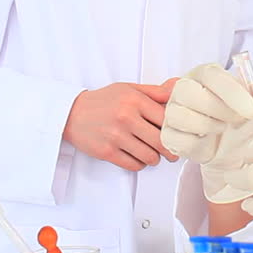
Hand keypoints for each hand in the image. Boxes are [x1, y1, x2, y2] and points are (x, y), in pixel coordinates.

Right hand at [63, 81, 179, 171]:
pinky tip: (137, 156)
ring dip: (155, 158)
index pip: (167, 119)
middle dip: (171, 151)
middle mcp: (126, 117)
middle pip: (161, 142)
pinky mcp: (107, 152)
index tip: (180, 135)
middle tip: (173, 153)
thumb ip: (156, 91)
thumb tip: (178, 87)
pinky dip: (140, 164)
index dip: (177, 130)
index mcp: (135, 100)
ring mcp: (116, 136)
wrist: (72, 113)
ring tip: (153, 153)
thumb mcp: (129, 89)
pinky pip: (134, 165)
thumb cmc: (104, 100)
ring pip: (150, 157)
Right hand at [161, 63, 252, 203]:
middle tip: (239, 120)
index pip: (211, 76)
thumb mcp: (249, 103)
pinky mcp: (168, 134)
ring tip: (223, 128)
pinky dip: (198, 144)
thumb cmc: (234, 115)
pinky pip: (179, 139)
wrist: (224, 144)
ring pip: (182, 116)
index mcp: (203, 74)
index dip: (233, 92)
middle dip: (220, 109)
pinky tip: (209, 141)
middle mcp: (182, 88)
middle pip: (190, 92)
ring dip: (209, 126)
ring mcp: (171, 111)